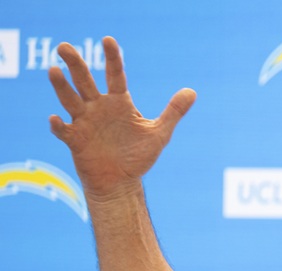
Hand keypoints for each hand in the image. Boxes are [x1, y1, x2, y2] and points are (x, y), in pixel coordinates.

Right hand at [48, 36, 195, 199]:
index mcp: (119, 103)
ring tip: (53, 70)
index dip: (112, 58)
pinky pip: (64, 131)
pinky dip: (58, 126)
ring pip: (70, 100)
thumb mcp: (159, 133)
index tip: (107, 39)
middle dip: (75, 64)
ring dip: (62, 87)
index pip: (115, 75)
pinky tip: (55, 119)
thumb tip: (192, 91)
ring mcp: (85, 123)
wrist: (122, 182)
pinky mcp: (75, 141)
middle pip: (84, 81)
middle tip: (63, 46)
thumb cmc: (138, 156)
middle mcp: (98, 108)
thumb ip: (173, 112)